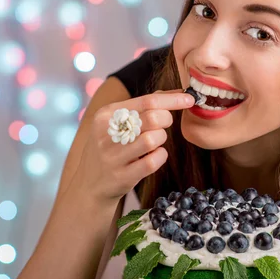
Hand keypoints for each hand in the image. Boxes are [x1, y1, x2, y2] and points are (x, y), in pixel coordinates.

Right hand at [70, 89, 194, 205]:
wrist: (90, 185)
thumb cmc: (112, 147)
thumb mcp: (116, 122)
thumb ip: (143, 106)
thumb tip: (177, 93)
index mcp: (106, 114)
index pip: (147, 101)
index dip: (172, 100)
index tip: (189, 100)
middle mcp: (107, 133)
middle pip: (153, 118)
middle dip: (166, 120)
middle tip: (164, 125)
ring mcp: (113, 156)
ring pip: (154, 139)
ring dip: (161, 139)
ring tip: (154, 142)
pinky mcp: (122, 176)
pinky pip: (153, 161)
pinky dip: (160, 156)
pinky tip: (154, 156)